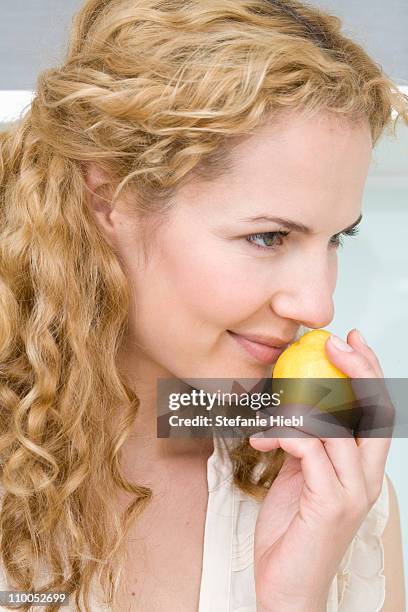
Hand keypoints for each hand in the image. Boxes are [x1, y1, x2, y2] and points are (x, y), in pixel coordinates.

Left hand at [249, 329, 393, 611]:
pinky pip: (311, 450)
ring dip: (301, 407)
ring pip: (338, 426)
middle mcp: (366, 479)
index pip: (377, 411)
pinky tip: (262, 441)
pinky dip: (285, 435)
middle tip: (332, 345)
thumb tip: (293, 412)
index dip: (368, 372)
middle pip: (373, 411)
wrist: (285, 587)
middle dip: (357, 370)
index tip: (350, 342)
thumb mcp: (299, 478)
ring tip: (271, 411)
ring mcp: (352, 492)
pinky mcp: (330, 504)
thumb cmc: (291, 532)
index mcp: (362, 470)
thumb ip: (306, 446)